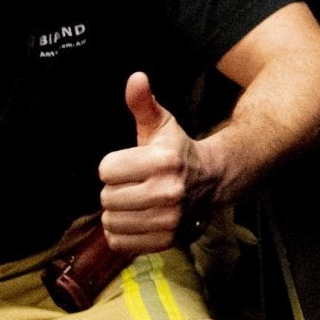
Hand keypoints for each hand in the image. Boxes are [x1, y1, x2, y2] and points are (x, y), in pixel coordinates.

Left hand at [98, 73, 209, 253]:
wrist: (213, 181)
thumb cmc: (178, 151)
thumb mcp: (162, 125)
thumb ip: (143, 103)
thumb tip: (135, 77)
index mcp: (163, 161)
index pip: (106, 170)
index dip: (114, 166)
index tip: (131, 164)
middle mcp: (168, 192)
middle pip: (107, 198)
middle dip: (115, 190)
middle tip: (134, 184)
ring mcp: (169, 219)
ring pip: (111, 222)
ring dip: (117, 213)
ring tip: (135, 203)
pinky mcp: (167, 240)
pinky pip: (120, 242)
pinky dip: (122, 234)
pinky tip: (136, 220)